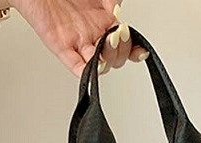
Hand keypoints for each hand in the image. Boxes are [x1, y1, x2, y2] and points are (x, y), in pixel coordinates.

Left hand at [10, 0, 148, 77]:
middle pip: (114, 57)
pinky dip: (85, 73)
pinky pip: (74, 65)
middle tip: (118, 35)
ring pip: (99, 63)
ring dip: (107, 59)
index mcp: (103, 19)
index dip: (134, 49)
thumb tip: (117, 11)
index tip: (140, 49)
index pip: (124, 43)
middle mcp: (92, 32)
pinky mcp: (60, 45)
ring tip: (108, 42)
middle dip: (120, 50)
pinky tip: (93, 71)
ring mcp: (77, 40)